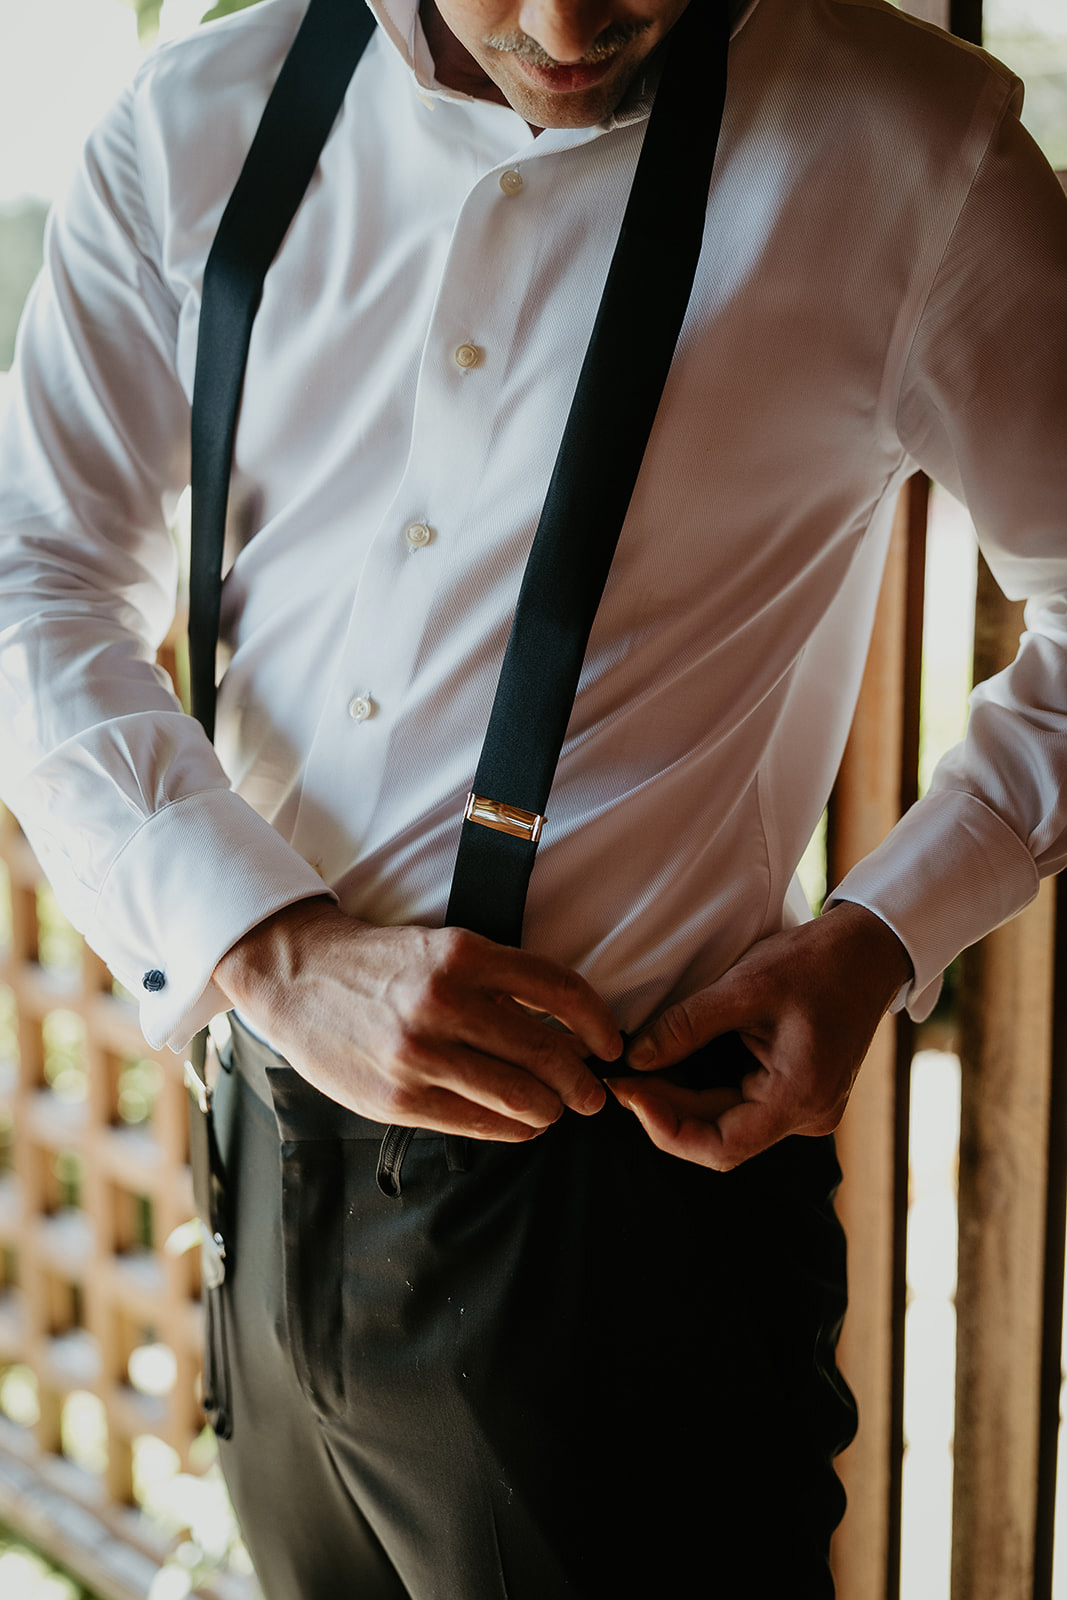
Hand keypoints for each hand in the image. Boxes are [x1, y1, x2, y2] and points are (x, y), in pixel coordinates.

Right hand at [214, 899, 621, 1140]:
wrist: (298, 978)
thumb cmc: (380, 966)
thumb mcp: (441, 950)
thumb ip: (498, 984)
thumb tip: (567, 1031)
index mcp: (462, 954)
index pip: (558, 988)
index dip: (598, 1022)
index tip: (611, 1043)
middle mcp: (443, 1002)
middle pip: (546, 1052)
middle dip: (581, 1081)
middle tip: (591, 1092)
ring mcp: (419, 1055)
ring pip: (520, 1097)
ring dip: (550, 1109)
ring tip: (554, 1109)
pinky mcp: (398, 1098)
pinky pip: (479, 1123)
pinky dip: (513, 1128)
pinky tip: (521, 1124)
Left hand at [607, 902, 911, 1169]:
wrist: (868, 949)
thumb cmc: (815, 962)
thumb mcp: (743, 986)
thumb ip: (686, 1026)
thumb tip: (634, 1058)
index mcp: (800, 1096)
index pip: (721, 1147)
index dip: (666, 1128)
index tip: (628, 1093)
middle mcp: (808, 1115)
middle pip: (722, 1137)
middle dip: (666, 1111)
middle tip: (622, 1079)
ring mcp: (807, 1107)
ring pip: (730, 1124)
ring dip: (683, 1103)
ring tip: (639, 1073)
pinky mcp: (800, 1092)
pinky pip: (745, 1106)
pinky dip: (706, 1090)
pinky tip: (675, 1068)